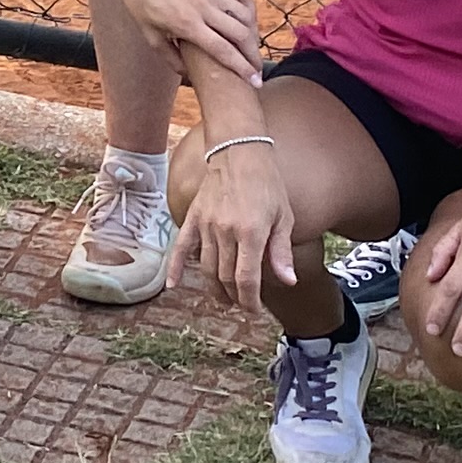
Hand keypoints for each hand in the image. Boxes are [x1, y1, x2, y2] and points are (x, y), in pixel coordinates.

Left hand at [120, 0, 264, 85]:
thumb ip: (172, 59)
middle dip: (254, 55)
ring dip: (253, 33)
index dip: (242, 68)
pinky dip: (250, 8)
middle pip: (240, 35)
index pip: (223, 51)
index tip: (255, 81)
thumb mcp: (152, 37)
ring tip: (251, 46)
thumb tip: (192, 78)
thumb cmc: (143, 6)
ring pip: (244, 15)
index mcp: (187, 25)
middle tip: (259, 68)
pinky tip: (249, 20)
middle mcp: (202, 7)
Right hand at [178, 139, 295, 300]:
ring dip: (214, 289)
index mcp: (251, 232)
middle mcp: (225, 231)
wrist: (239, 151)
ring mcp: (206, 225)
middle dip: (235, 297)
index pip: (246, 279)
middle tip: (242, 304)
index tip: (254, 310)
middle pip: (225, 277)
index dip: (250, 301)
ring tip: (223, 298)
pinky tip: (172, 285)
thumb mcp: (284, 216)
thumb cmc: (267, 184)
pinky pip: (180, 247)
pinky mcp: (193, 218)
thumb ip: (281, 251)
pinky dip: (175, 268)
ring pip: (206, 268)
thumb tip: (288, 282)